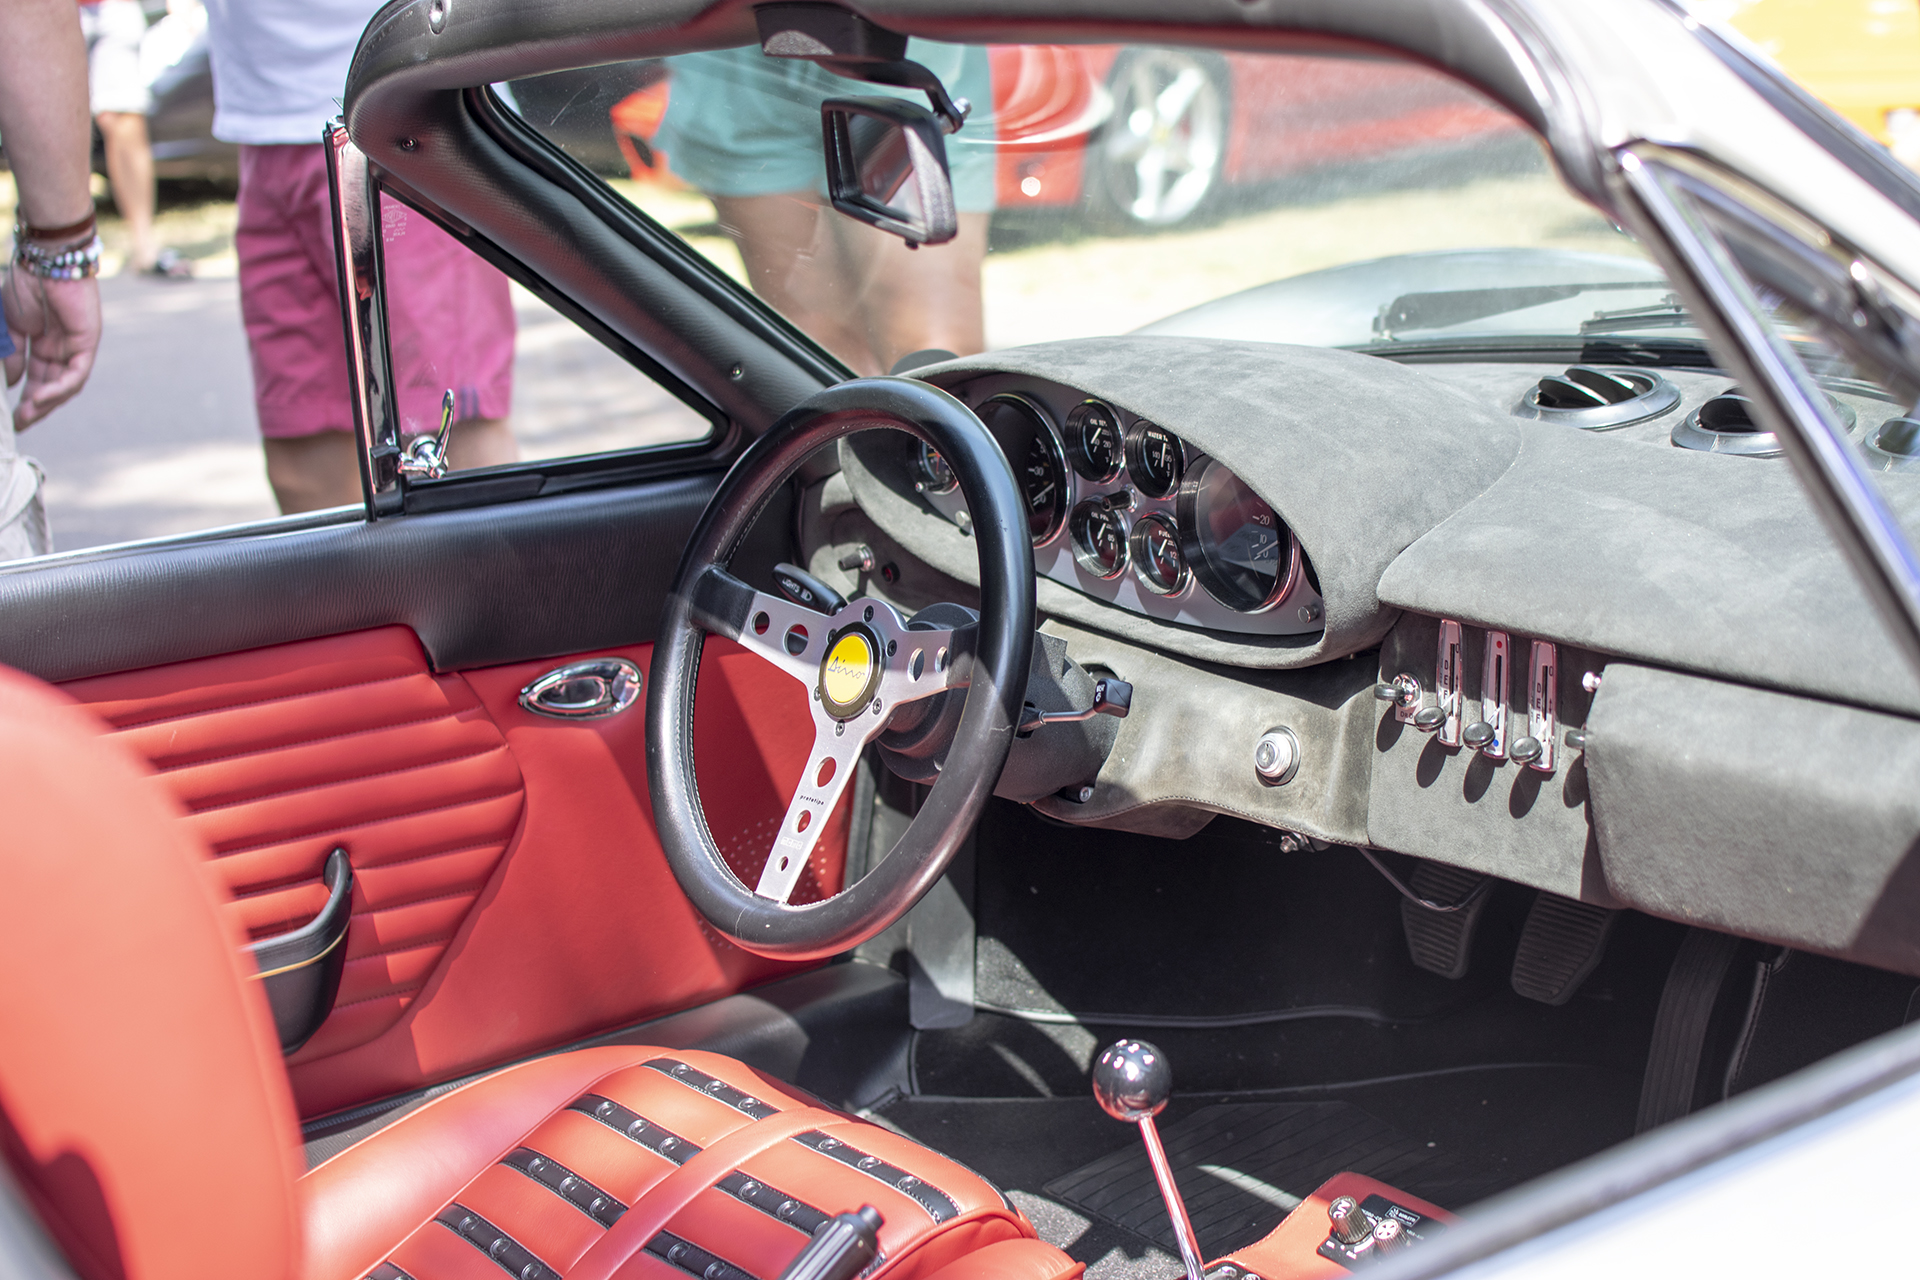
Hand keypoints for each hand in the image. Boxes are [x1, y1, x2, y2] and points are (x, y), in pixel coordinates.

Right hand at [2, 266, 100, 429]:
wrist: (44, 262)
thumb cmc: (27, 285)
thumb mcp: (11, 326)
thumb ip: (12, 355)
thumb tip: (9, 383)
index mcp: (43, 344)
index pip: (36, 378)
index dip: (23, 397)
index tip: (9, 416)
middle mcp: (61, 349)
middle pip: (51, 386)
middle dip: (35, 407)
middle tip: (19, 424)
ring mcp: (75, 347)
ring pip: (65, 385)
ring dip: (46, 402)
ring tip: (27, 416)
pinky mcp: (87, 343)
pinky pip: (76, 374)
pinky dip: (59, 388)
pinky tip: (40, 398)